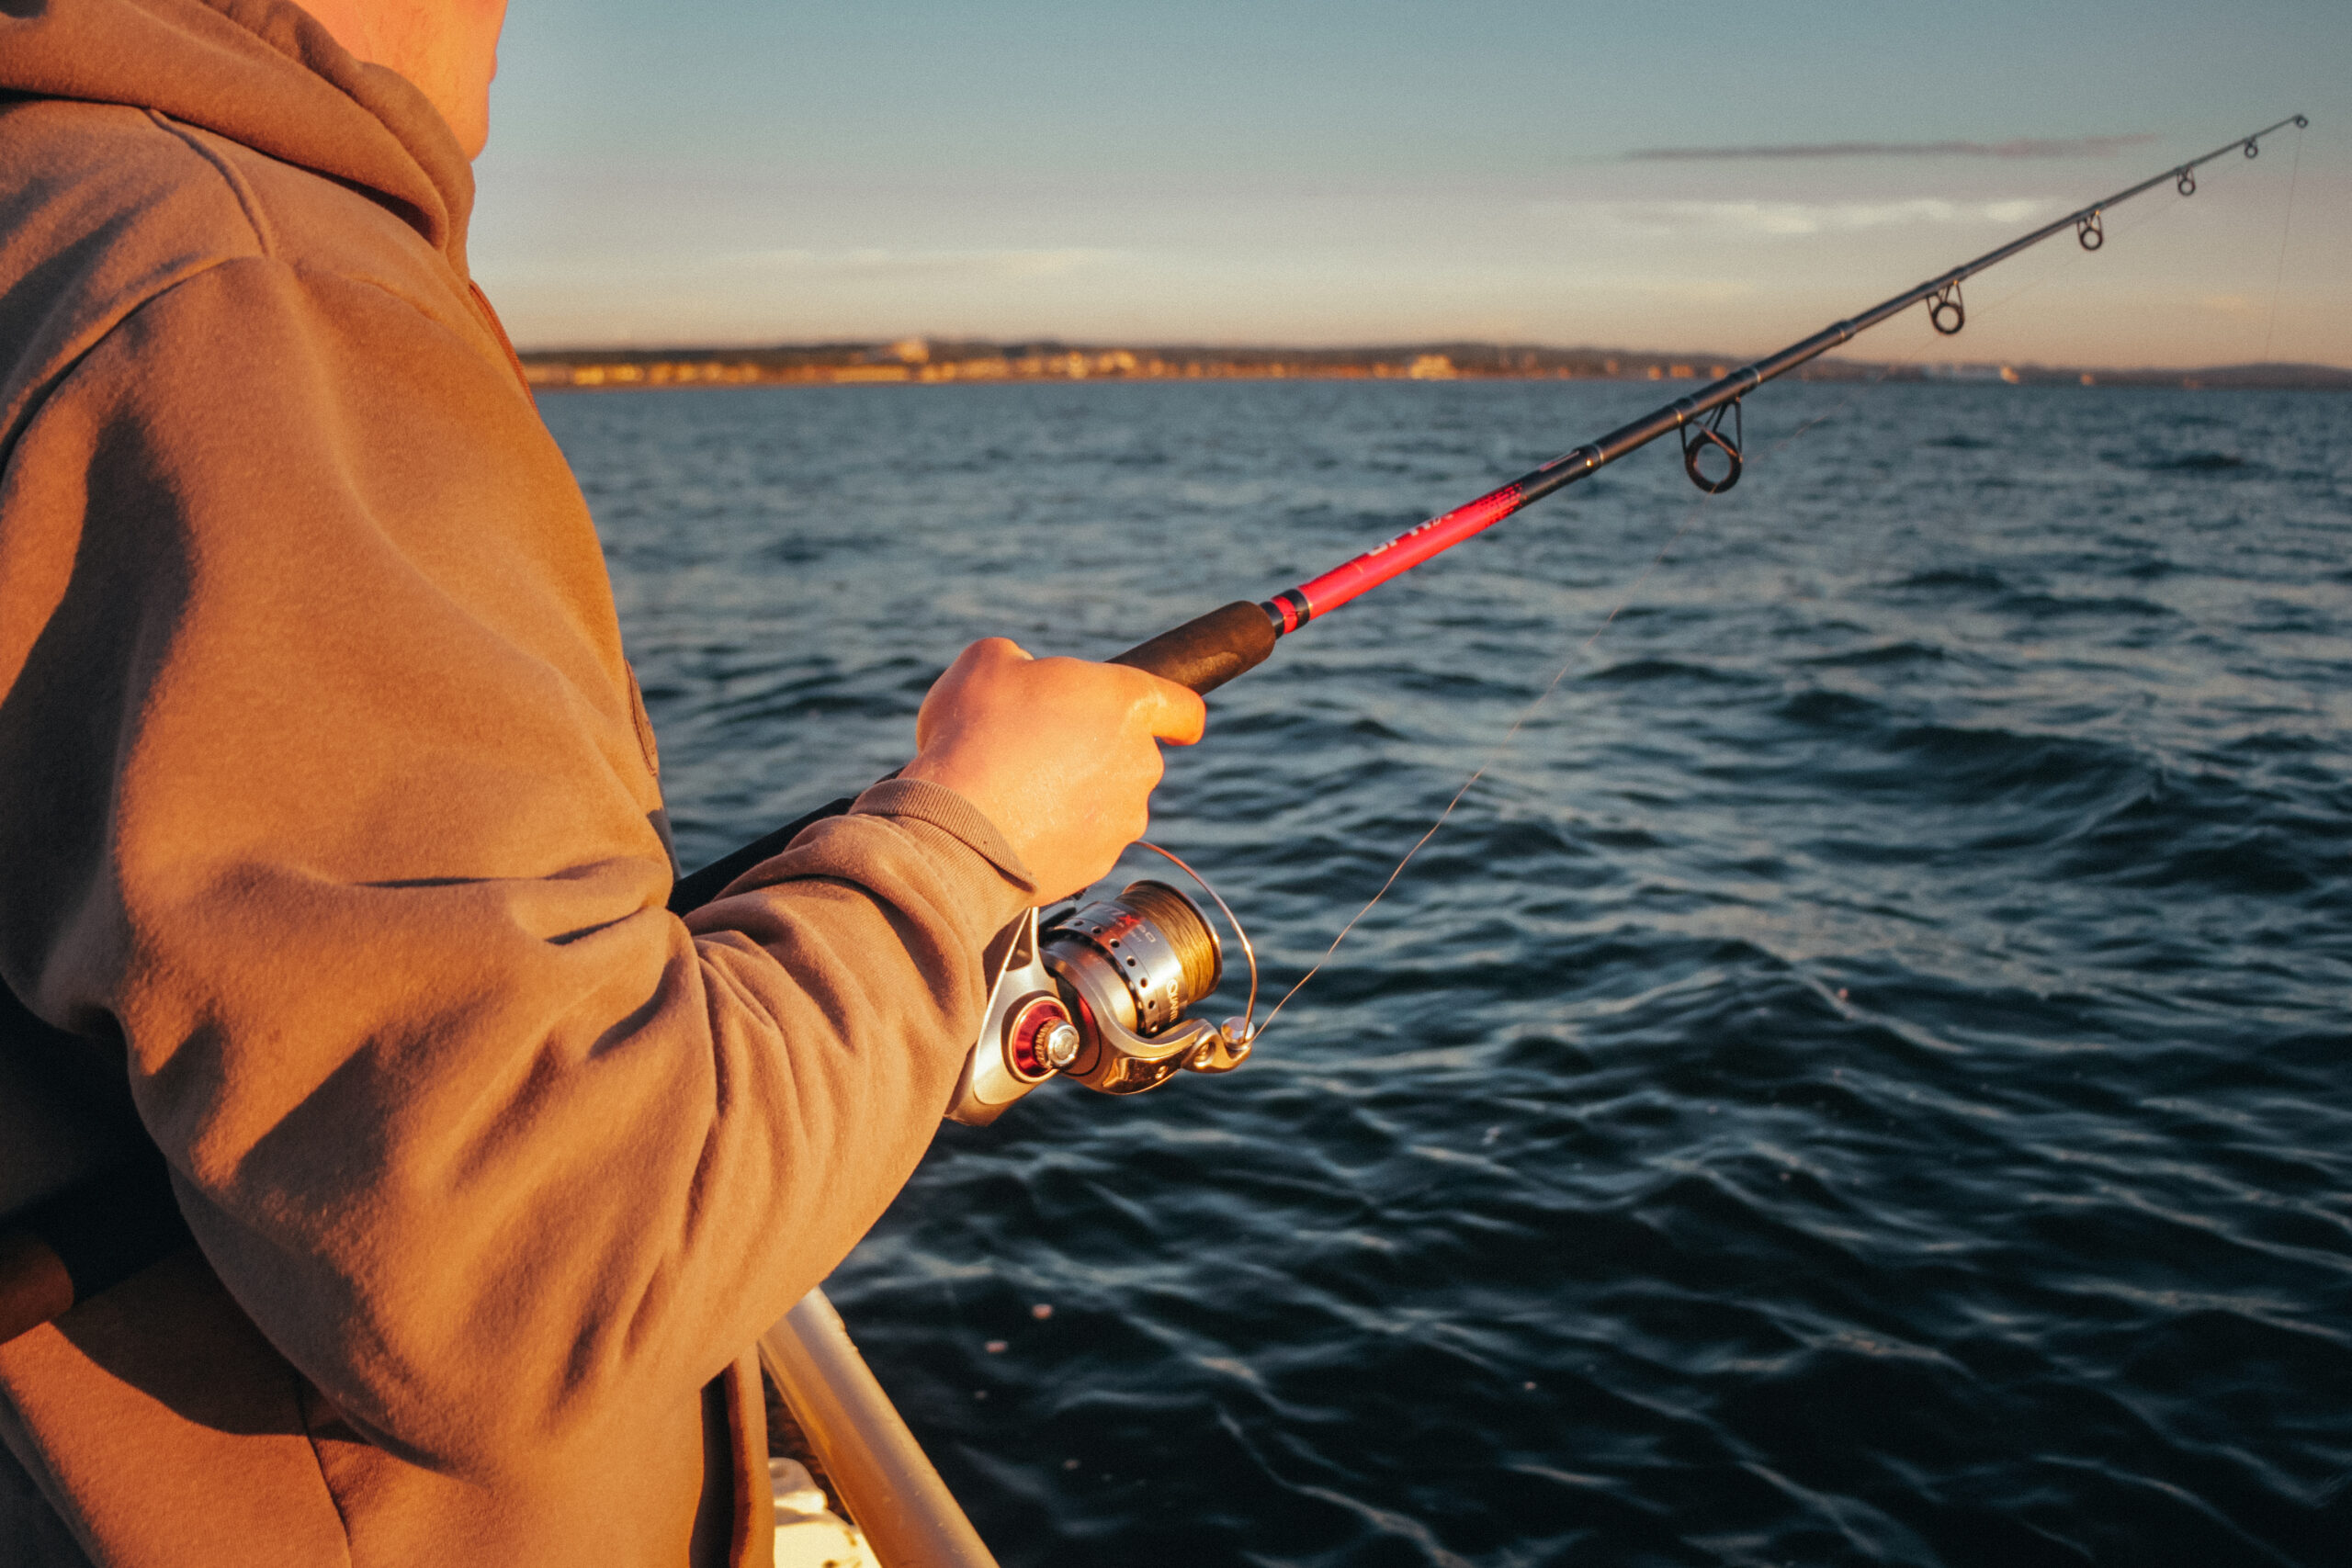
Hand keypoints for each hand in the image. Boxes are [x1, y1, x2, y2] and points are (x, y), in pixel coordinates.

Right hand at [899, 638, 1204, 903]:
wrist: (956, 828)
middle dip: (1096, 750)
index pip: (1184, 709)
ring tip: (1017, 789)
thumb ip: (1020, 660)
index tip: (1173, 724)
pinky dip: (1059, 834)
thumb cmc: (973, 735)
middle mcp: (1139, 762)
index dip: (1176, 714)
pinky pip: (1086, 842)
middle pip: (1134, 754)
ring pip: (1110, 801)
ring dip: (1076, 794)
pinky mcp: (1100, 863)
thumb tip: (1020, 675)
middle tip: (1038, 745)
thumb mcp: (985, 662)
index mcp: (1127, 702)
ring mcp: (1123, 818)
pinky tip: (1014, 824)